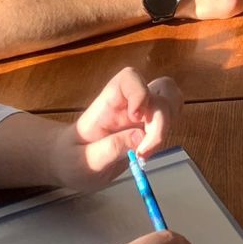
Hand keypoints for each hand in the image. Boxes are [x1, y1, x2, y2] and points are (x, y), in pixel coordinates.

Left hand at [48, 68, 182, 192]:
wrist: (70, 165)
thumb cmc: (71, 159)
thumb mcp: (83, 162)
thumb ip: (109, 149)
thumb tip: (140, 136)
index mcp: (108, 103)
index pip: (129, 78)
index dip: (140, 92)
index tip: (137, 118)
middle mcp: (128, 104)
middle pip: (161, 88)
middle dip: (162, 119)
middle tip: (145, 149)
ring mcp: (142, 114)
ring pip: (171, 101)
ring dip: (167, 125)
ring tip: (146, 151)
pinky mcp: (150, 126)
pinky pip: (171, 118)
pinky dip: (167, 133)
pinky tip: (148, 151)